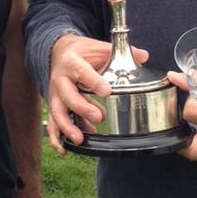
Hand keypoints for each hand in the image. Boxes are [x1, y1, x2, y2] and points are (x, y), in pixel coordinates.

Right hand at [46, 34, 148, 153]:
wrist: (59, 51)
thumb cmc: (82, 52)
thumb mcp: (98, 48)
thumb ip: (118, 53)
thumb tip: (144, 56)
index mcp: (72, 62)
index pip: (83, 72)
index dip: (94, 82)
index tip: (107, 91)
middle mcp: (61, 79)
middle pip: (67, 94)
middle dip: (82, 108)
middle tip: (99, 117)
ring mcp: (55, 93)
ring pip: (57, 111)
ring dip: (68, 126)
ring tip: (80, 139)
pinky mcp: (55, 105)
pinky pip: (52, 123)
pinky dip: (56, 138)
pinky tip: (65, 149)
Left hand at [167, 69, 196, 160]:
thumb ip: (193, 80)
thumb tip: (172, 77)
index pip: (191, 115)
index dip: (185, 104)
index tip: (187, 96)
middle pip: (192, 151)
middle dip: (178, 141)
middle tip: (173, 126)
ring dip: (188, 138)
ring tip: (183, 123)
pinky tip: (195, 123)